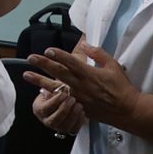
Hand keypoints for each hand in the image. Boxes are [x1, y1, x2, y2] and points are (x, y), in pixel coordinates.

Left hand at [25, 44, 140, 128]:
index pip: (70, 62)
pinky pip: (61, 99)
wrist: (126, 110)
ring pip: (55, 87)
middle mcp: (81, 85)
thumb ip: (97, 53)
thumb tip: (84, 44)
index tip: (48, 50)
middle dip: (43, 64)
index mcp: (89, 73)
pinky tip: (40, 91)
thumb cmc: (121, 86)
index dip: (58, 55)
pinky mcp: (78, 106)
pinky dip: (50, 95)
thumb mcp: (113, 65)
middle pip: (58, 73)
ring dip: (39, 80)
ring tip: (26, 75)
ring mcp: (78, 97)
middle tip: (30, 58)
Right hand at [28, 76, 85, 134]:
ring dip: (73, 116)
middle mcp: (46, 120)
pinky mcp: (68, 131)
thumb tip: (26, 74)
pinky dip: (79, 122)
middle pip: (54, 120)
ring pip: (64, 127)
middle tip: (72, 99)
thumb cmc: (58, 90)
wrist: (67, 97)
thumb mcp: (50, 85)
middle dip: (64, 110)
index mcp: (39, 109)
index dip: (55, 102)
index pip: (45, 109)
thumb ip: (42, 81)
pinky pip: (74, 130)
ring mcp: (57, 127)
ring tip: (79, 105)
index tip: (63, 94)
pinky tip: (82, 112)